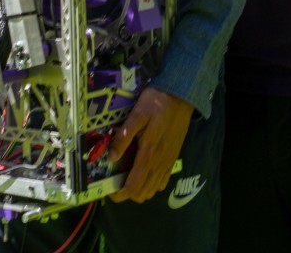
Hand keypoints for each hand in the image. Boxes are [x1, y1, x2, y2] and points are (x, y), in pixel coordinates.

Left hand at [109, 87, 192, 202]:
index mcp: (148, 154)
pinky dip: (152, 184)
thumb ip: (124, 137)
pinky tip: (145, 170)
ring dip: (140, 189)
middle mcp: (159, 163)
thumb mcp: (136, 115)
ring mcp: (168, 162)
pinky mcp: (173, 158)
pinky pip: (163, 181)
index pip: (133, 187)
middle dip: (127, 192)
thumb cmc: (156, 103)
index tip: (109, 190)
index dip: (119, 194)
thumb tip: (111, 158)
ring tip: (129, 175)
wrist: (181, 96)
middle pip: (142, 193)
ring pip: (153, 190)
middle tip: (117, 178)